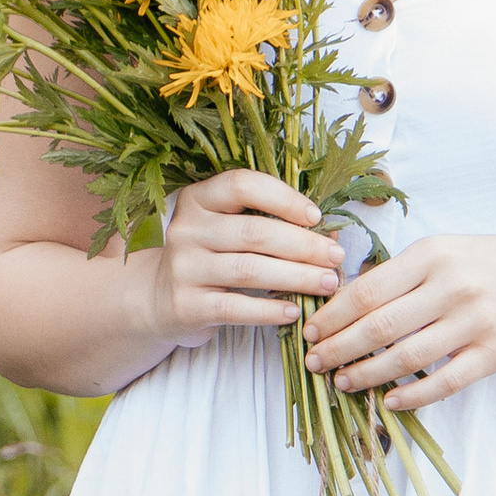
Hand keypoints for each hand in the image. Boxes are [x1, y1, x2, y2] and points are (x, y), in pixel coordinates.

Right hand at [150, 169, 343, 343]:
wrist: (159, 299)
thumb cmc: (211, 258)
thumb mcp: (230, 230)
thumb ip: (272, 223)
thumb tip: (330, 234)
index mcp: (199, 199)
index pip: (242, 185)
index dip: (283, 198)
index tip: (316, 216)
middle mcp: (187, 229)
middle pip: (254, 232)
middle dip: (303, 245)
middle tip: (336, 257)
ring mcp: (184, 268)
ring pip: (249, 269)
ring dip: (296, 277)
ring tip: (327, 283)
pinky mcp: (187, 305)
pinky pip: (236, 307)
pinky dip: (270, 310)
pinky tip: (295, 310)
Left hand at [301, 232, 495, 410]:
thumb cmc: (484, 265)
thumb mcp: (441, 251)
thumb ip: (397, 273)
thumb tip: (340, 303)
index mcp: (432, 255)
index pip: (367, 291)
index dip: (331, 317)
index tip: (310, 332)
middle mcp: (452, 287)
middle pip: (380, 327)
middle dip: (339, 349)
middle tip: (316, 363)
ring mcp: (475, 322)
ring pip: (407, 359)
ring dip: (367, 375)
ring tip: (343, 381)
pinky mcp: (494, 354)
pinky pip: (445, 383)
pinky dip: (412, 396)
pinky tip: (388, 400)